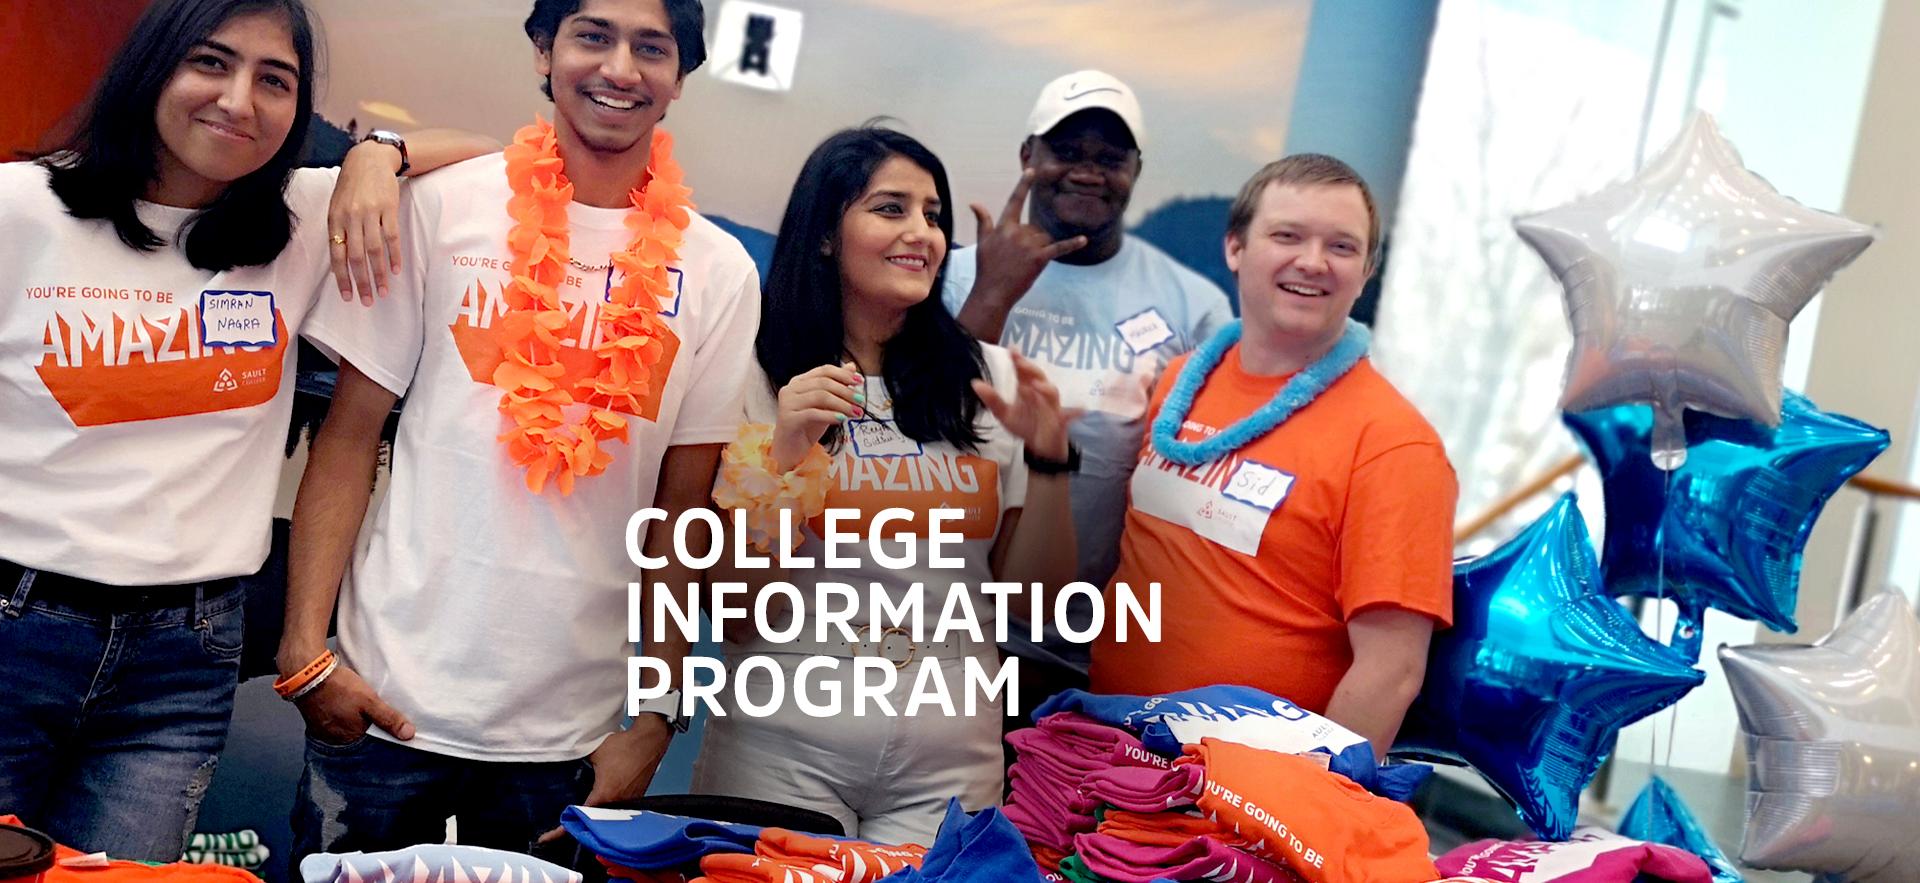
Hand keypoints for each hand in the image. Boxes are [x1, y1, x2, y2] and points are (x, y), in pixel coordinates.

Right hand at [293, 663, 414, 744]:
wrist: (307, 672)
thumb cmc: (338, 687)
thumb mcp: (369, 701)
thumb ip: (388, 718)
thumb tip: (408, 734)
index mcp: (348, 738)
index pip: (372, 742)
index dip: (383, 734)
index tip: (393, 726)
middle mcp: (334, 739)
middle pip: (358, 735)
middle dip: (369, 727)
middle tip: (376, 713)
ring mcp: (322, 729)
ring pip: (346, 727)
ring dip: (355, 720)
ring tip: (363, 708)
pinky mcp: (315, 718)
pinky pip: (334, 720)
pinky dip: (343, 715)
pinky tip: (348, 706)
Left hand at [328, 140, 405, 304]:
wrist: (368, 159)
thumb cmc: (351, 186)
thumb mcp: (337, 206)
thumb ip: (339, 230)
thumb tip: (341, 260)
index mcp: (334, 219)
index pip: (337, 255)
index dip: (342, 278)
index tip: (348, 297)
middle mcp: (350, 217)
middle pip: (356, 257)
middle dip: (362, 282)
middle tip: (368, 301)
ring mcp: (370, 213)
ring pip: (374, 250)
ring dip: (379, 274)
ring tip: (384, 291)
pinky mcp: (388, 209)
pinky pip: (391, 237)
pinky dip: (394, 256)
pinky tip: (396, 270)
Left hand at [537, 717, 672, 843]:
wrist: (650, 740)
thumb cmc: (625, 745)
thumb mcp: (593, 752)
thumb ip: (577, 761)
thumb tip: (562, 762)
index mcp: (604, 794)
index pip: (578, 818)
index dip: (560, 831)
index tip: (546, 838)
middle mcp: (617, 803)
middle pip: (592, 825)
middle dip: (575, 828)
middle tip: (556, 831)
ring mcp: (628, 802)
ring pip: (604, 819)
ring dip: (590, 821)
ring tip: (575, 820)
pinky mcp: (635, 798)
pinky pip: (615, 812)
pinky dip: (604, 814)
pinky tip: (596, 810)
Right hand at [771, 362, 863, 470]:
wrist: (790, 449)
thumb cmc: (808, 426)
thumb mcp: (826, 404)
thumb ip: (837, 386)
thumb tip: (852, 367)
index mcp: (799, 381)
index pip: (824, 370)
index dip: (843, 374)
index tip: (860, 382)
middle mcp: (791, 389)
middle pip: (823, 383)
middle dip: (846, 391)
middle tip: (861, 401)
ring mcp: (787, 403)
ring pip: (820, 396)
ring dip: (842, 404)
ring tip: (856, 412)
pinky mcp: (788, 418)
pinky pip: (813, 413)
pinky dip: (830, 415)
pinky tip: (842, 420)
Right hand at [967, 169, 1087, 308]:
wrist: (992, 293)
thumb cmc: (986, 268)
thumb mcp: (982, 242)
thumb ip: (983, 221)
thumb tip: (974, 203)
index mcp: (1003, 226)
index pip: (1015, 201)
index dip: (1023, 185)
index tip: (1031, 171)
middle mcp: (1017, 232)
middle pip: (1034, 228)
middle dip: (1030, 242)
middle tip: (1016, 260)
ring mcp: (1029, 245)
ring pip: (1044, 238)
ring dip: (1039, 249)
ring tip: (1024, 265)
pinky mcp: (1040, 258)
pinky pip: (1059, 248)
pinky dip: (1072, 244)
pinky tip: (1084, 240)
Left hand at [973, 351, 1074, 461]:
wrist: (1040, 447)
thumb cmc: (1024, 425)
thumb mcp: (1004, 414)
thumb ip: (992, 399)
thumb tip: (974, 383)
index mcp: (1026, 389)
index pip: (1022, 371)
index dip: (1018, 360)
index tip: (1011, 349)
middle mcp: (1040, 393)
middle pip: (1038, 377)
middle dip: (1030, 369)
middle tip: (1020, 362)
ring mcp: (1051, 406)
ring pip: (1052, 393)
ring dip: (1046, 388)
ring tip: (1036, 385)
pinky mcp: (1061, 421)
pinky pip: (1068, 416)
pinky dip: (1074, 413)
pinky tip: (1079, 411)